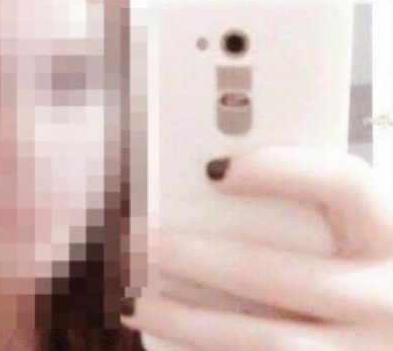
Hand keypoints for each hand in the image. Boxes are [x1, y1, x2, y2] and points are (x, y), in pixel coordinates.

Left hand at [121, 146, 392, 350]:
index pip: (346, 185)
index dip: (281, 170)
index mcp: (392, 234)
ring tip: (135, 303)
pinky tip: (171, 340)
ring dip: (188, 323)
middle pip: (284, 275)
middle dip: (201, 261)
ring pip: (266, 342)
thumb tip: (216, 182)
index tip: (214, 169)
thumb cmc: (367, 268)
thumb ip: (313, 208)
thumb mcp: (356, 231)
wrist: (389, 327)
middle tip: (142, 246)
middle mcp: (387, 297)